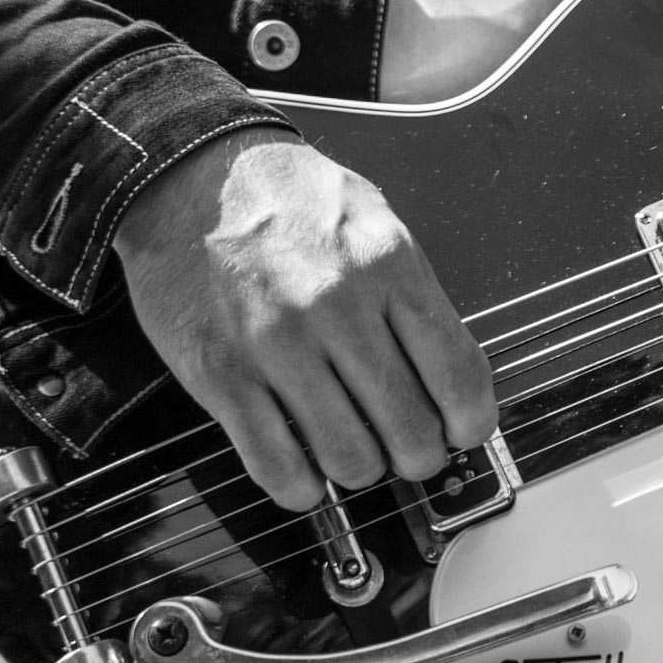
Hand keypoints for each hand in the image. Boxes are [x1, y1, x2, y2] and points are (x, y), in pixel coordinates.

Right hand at [112, 127, 496, 509]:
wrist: (191, 175)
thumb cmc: (291, 202)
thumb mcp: (377, 224)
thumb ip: (416, 297)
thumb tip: (455, 379)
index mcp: (388, 266)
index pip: (458, 374)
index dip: (471, 423)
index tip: (466, 432)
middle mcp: (336, 308)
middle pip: (409, 428)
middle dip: (420, 456)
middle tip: (412, 449)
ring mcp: (275, 345)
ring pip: (349, 458)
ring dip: (363, 470)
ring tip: (358, 453)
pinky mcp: (220, 374)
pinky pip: (276, 465)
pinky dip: (302, 487)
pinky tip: (308, 473)